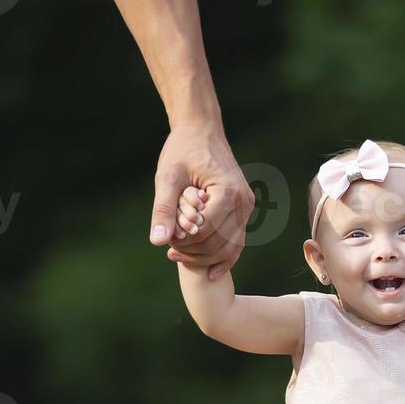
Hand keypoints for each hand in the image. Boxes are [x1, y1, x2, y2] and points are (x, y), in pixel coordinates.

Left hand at [149, 124, 254, 279]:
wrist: (201, 131)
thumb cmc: (183, 150)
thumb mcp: (167, 177)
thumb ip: (163, 209)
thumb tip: (158, 241)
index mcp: (228, 192)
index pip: (206, 233)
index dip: (184, 243)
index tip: (167, 242)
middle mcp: (243, 202)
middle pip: (218, 244)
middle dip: (193, 252)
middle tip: (170, 251)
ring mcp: (247, 207)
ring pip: (229, 248)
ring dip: (204, 257)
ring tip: (180, 255)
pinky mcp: (244, 210)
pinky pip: (236, 241)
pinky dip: (223, 258)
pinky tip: (210, 272)